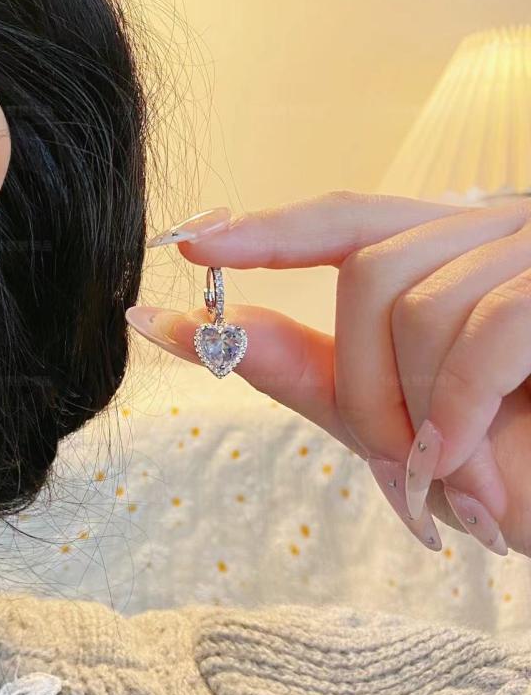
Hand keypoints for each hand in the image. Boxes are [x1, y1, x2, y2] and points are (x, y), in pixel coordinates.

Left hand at [127, 192, 530, 556]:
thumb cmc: (504, 453)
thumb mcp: (399, 412)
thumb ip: (310, 366)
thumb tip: (203, 328)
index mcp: (446, 253)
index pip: (344, 219)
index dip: (270, 230)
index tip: (195, 245)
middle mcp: (493, 230)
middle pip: (370, 274)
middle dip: (363, 384)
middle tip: (399, 462)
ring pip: (420, 307)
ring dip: (417, 412)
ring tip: (454, 475)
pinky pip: (486, 333)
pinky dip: (458, 408)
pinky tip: (465, 459)